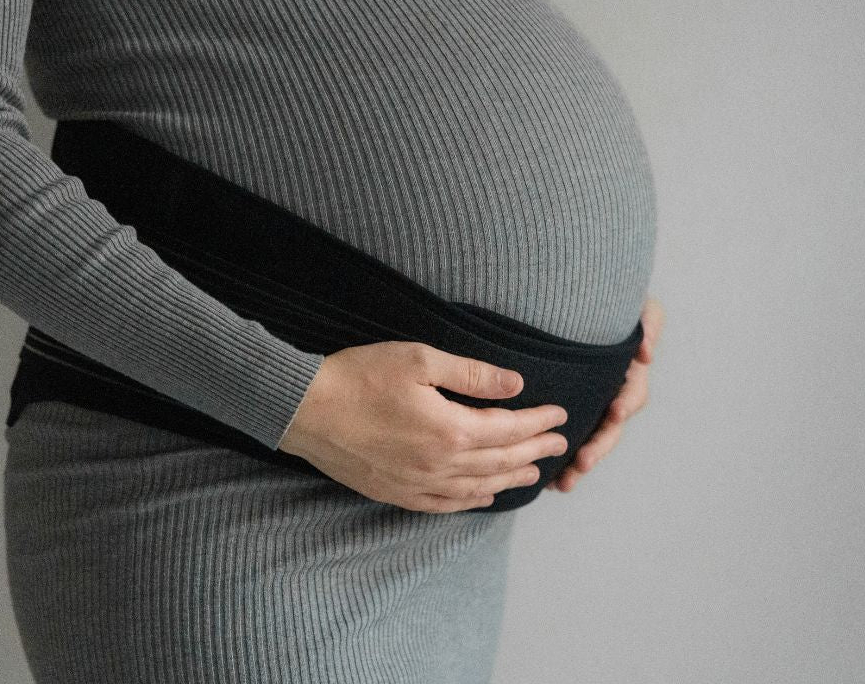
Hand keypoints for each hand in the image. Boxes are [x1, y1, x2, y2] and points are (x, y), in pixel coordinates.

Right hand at [278, 340, 570, 513]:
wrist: (304, 410)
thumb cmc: (359, 376)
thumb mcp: (419, 359)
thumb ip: (471, 374)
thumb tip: (515, 382)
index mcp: (451, 430)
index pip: (509, 429)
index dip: (538, 421)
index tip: (559, 415)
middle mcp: (440, 465)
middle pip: (500, 461)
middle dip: (533, 451)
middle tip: (558, 444)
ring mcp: (418, 484)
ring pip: (478, 487)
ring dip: (510, 479)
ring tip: (534, 473)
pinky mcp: (396, 493)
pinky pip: (445, 504)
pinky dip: (472, 501)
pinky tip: (484, 496)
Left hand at [548, 295, 664, 492]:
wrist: (574, 303)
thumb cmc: (609, 303)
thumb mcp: (638, 307)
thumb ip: (648, 322)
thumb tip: (645, 354)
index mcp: (627, 374)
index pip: (632, 393)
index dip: (625, 403)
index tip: (614, 412)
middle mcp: (611, 395)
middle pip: (609, 428)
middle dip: (599, 447)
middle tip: (582, 462)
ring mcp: (592, 407)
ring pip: (589, 440)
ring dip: (579, 463)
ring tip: (564, 483)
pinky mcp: (571, 414)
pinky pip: (569, 441)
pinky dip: (562, 462)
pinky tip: (549, 482)